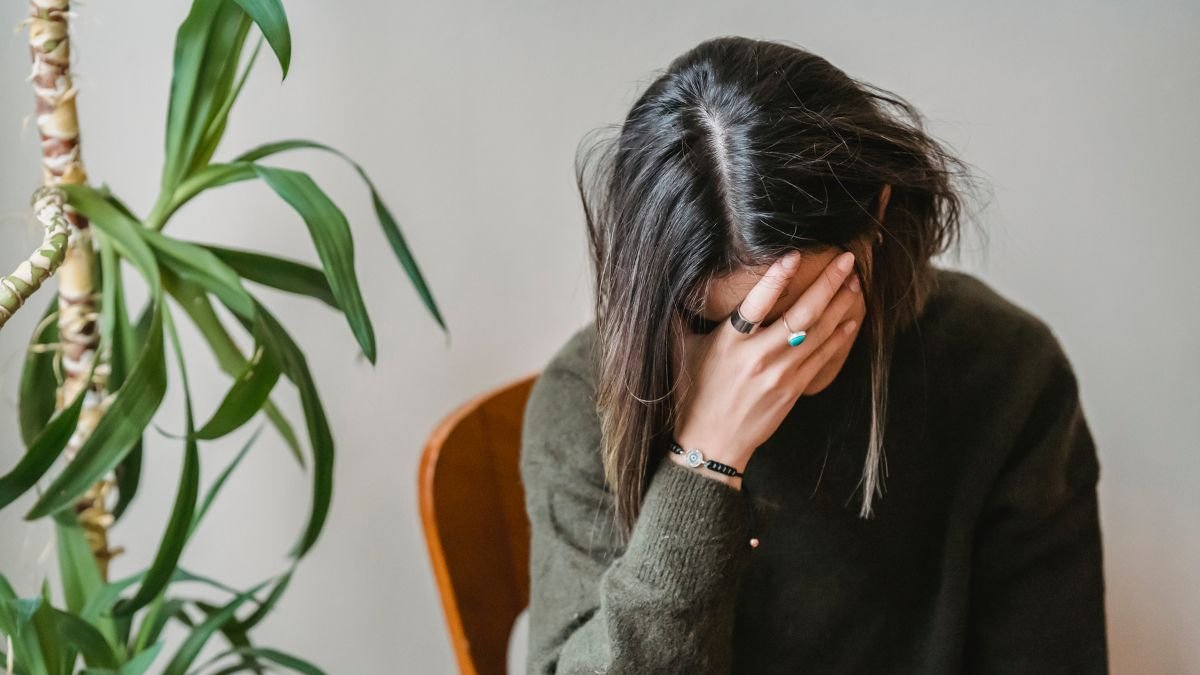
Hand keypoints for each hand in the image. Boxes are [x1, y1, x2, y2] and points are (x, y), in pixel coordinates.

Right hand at [670, 249, 861, 487]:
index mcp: (729, 343)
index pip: (756, 303)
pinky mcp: (793, 389)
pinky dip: (838, 336)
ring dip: (840, 305)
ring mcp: (780, 374)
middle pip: (801, 314)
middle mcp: (758, 357)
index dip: (776, 278)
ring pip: (818, 332)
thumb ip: (680, 317)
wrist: (711, 443)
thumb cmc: (692, 395)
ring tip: (854, 282)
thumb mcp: (680, 351)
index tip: (794, 255)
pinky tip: (850, 319)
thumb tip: (674, 283)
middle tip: (846, 260)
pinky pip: (822, 357)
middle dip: (827, 284)